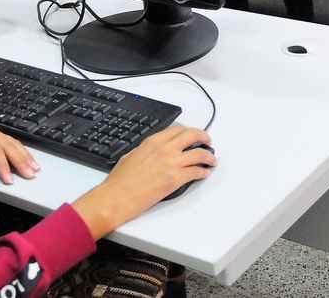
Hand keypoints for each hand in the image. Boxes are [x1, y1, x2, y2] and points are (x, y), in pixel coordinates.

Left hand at [0, 109, 38, 189]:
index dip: (3, 167)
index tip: (9, 180)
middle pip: (9, 147)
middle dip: (21, 162)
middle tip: (30, 175)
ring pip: (14, 143)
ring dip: (25, 156)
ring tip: (35, 168)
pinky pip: (12, 141)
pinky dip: (22, 150)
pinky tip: (28, 158)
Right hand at [71, 127, 214, 239]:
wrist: (117, 197)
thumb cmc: (120, 181)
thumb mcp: (131, 155)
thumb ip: (146, 150)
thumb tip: (153, 152)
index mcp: (153, 142)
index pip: (177, 130)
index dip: (189, 131)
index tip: (193, 134)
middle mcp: (164, 149)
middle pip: (192, 136)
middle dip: (203, 137)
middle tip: (208, 142)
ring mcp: (171, 163)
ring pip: (199, 154)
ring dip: (209, 156)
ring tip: (211, 160)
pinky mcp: (176, 179)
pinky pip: (196, 172)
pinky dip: (203, 172)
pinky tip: (204, 173)